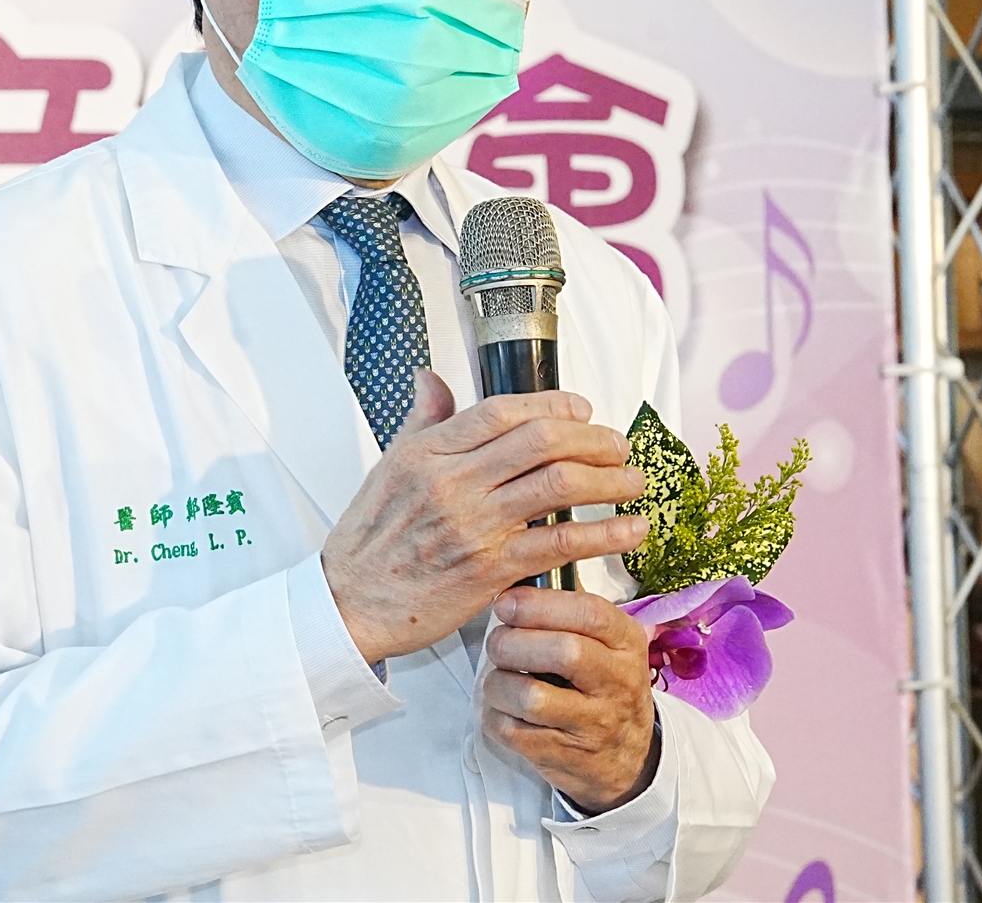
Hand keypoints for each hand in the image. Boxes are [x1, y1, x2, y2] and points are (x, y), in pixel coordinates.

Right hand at [321, 370, 646, 666]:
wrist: (348, 603)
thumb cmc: (368, 539)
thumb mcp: (387, 467)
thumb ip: (422, 420)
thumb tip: (433, 378)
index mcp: (427, 452)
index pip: (502, 412)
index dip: (552, 404)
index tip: (582, 409)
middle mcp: (452, 482)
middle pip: (541, 440)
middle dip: (593, 438)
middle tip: (618, 445)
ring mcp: (474, 525)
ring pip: (558, 485)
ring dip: (609, 480)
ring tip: (633, 481)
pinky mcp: (491, 570)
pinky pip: (560, 543)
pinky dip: (604, 534)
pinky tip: (629, 529)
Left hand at [482, 586, 658, 811]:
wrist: (628, 757)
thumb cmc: (602, 685)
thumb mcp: (606, 643)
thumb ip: (570, 612)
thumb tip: (516, 581)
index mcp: (626, 643)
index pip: (591, 614)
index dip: (540, 604)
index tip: (506, 603)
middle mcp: (618, 682)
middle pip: (564, 652)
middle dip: (514, 642)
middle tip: (497, 644)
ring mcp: (594, 723)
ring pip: (531, 696)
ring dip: (498, 683)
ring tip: (499, 679)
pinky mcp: (566, 755)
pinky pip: (513, 731)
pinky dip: (495, 716)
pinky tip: (503, 709)